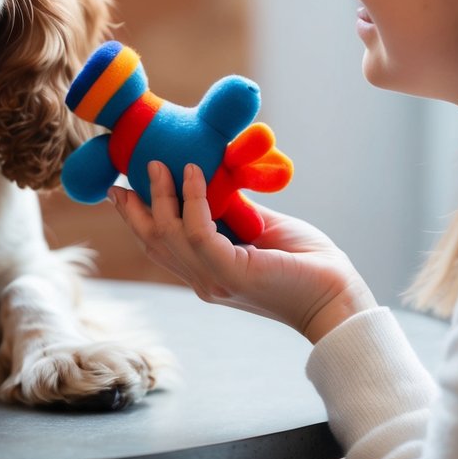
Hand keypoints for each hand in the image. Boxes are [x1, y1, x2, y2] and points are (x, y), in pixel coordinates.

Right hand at [109, 160, 376, 342]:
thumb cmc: (305, 262)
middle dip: (133, 209)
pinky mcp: (230, 273)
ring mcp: (214, 280)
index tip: (120, 190)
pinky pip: (199, 231)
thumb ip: (230, 209)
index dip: (136, 218)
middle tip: (124, 175)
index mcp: (206, 273)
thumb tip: (211, 175)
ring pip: (169, 235)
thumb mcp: (258, 227)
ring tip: (158, 163)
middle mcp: (203, 280)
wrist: (337, 295)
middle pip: (153, 242)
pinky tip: (196, 171)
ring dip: (160, 195)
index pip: (159, 246)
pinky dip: (192, 198)